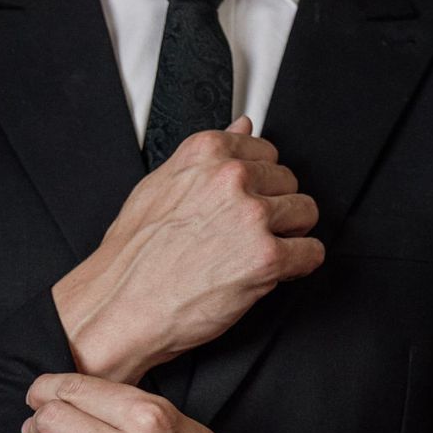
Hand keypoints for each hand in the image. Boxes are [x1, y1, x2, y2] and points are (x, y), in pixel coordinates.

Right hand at [52, 115, 322, 383]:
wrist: (121, 307)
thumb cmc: (134, 254)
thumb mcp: (160, 185)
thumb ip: (208, 156)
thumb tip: (244, 125)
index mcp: (206, 153)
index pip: (266, 152)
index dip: (259, 183)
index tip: (245, 203)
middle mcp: (232, 178)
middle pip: (289, 182)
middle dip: (275, 209)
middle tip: (246, 235)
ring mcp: (252, 216)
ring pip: (306, 213)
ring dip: (290, 235)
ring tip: (255, 253)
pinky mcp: (266, 257)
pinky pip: (311, 252)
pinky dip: (299, 265)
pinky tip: (271, 273)